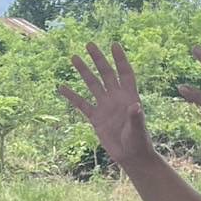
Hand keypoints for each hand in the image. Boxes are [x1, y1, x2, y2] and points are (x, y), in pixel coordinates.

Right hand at [56, 42, 154, 171]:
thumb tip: (136, 106)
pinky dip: (71, 96)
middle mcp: (116, 98)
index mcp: (129, 96)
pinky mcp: (95, 118)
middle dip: (98, 59)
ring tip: (74, 57)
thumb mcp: (138, 130)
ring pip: (92, 84)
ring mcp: (105, 106)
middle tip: (89, 44)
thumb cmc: (139, 142)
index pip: (124, 73)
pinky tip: (61, 87)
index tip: (114, 45)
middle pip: (106, 74)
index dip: (120, 59)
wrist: (131, 156)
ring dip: (84, 71)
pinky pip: (81, 104)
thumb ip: (136, 118)